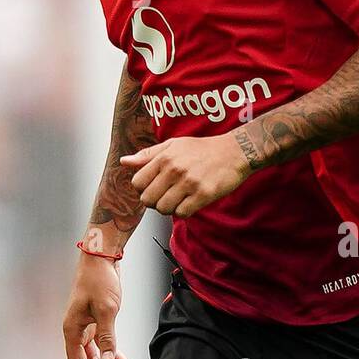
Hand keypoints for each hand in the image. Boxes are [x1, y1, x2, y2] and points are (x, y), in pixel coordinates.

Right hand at [62, 253, 129, 358]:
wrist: (101, 257)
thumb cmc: (99, 279)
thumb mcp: (106, 309)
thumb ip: (106, 337)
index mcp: (72, 329)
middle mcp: (76, 329)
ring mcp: (85, 325)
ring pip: (93, 354)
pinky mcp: (94, 319)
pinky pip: (100, 342)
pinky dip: (110, 352)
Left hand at [120, 134, 250, 218]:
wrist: (235, 152)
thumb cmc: (202, 149)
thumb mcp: (173, 145)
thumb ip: (147, 155)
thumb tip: (124, 162)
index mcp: (164, 157)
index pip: (137, 182)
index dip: (143, 188)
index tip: (153, 187)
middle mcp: (174, 170)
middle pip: (147, 199)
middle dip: (154, 201)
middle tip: (165, 196)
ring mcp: (189, 183)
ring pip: (163, 209)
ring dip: (168, 208)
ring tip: (177, 200)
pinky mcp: (203, 195)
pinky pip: (182, 213)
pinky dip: (183, 212)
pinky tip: (189, 203)